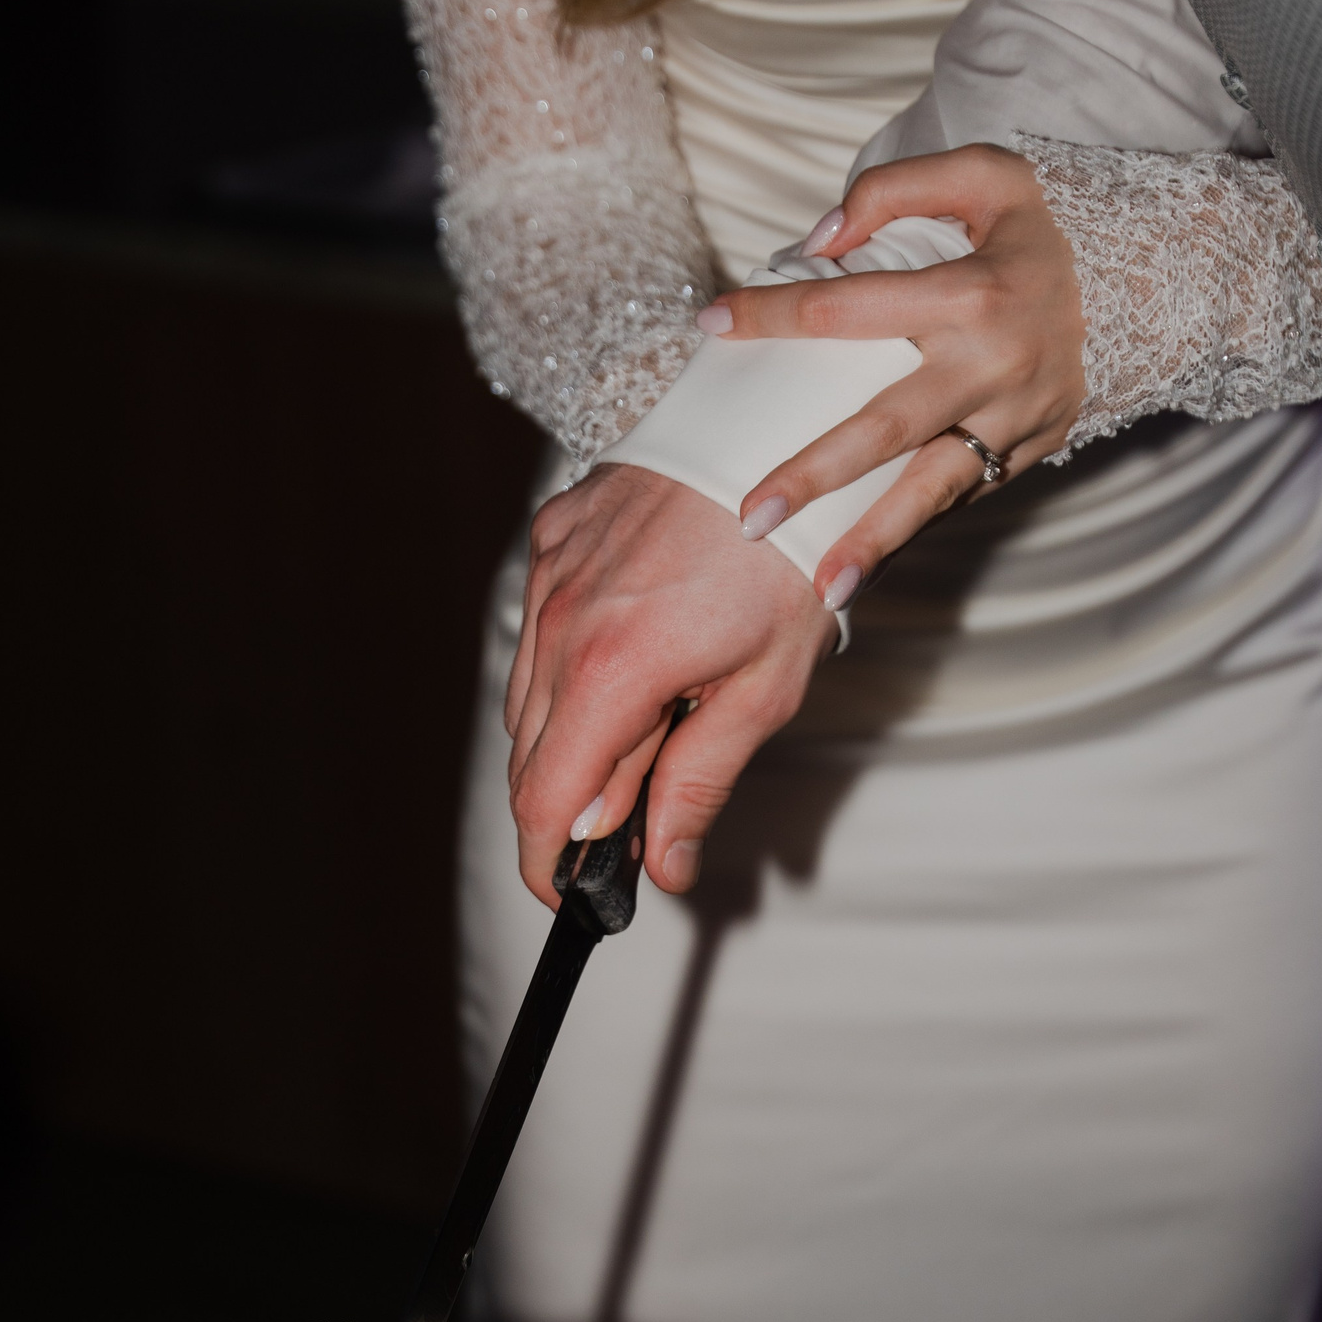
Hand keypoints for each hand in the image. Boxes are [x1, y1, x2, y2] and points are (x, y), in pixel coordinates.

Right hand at [505, 462, 835, 907]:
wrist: (784, 425)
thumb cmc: (790, 561)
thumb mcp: (766, 689)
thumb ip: (698, 784)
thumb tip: (661, 869)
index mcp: (613, 673)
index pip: (544, 804)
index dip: (550, 866)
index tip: (572, 896)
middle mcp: (561, 624)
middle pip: (532, 758)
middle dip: (572, 806)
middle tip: (636, 822)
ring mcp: (550, 574)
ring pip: (531, 697)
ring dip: (572, 735)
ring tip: (652, 724)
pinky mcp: (553, 534)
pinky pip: (542, 626)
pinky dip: (572, 660)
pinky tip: (635, 650)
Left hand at [704, 143, 1087, 605]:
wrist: (1153, 285)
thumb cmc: (1044, 227)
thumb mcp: (986, 174)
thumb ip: (894, 192)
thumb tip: (817, 244)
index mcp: (973, 293)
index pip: (848, 307)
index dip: (774, 314)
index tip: (710, 325)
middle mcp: (992, 368)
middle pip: (886, 428)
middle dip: (815, 474)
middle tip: (748, 516)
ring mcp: (1012, 422)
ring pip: (931, 490)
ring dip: (875, 543)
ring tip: (823, 589)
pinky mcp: (1023, 455)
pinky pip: (954, 497)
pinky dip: (906, 530)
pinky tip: (856, 567)